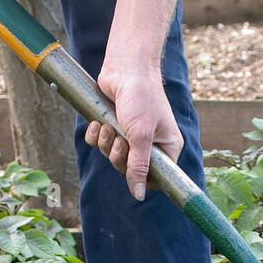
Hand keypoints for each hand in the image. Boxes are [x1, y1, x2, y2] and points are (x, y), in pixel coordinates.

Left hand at [85, 58, 182, 200]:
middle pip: (130, 170)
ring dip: (106, 144)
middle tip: (120, 140)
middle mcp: (150, 143)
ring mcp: (130, 134)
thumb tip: (138, 195)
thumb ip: (139, 167)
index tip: (131, 171)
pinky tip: (98, 121)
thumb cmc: (141, 97)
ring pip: (112, 156)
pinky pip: (99, 143)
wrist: (126, 66)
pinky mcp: (113, 125)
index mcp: (167, 147)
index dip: (142, 179)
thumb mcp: (141, 136)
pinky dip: (95, 134)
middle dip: (119, 157)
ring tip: (109, 126)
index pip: (157, 177)